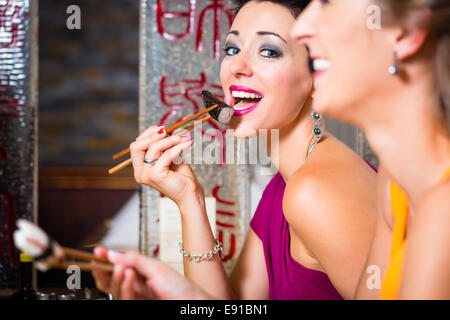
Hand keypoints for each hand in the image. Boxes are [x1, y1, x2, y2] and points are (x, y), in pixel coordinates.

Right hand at [92, 246, 209, 299]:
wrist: (191, 303)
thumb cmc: (180, 287)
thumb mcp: (156, 267)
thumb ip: (134, 260)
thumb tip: (113, 253)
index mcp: (140, 274)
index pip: (117, 266)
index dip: (105, 260)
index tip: (98, 251)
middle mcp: (136, 286)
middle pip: (110, 280)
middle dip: (104, 270)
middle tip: (102, 260)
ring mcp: (136, 297)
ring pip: (115, 290)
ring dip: (116, 278)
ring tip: (122, 268)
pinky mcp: (137, 305)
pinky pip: (125, 298)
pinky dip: (126, 287)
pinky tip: (129, 277)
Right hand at [130, 125, 203, 206]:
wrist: (191, 194)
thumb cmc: (182, 178)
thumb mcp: (171, 157)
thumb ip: (164, 146)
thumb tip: (162, 129)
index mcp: (141, 169)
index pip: (136, 146)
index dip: (148, 134)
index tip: (163, 128)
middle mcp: (140, 173)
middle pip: (136, 146)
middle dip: (152, 135)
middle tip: (168, 130)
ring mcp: (146, 175)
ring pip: (153, 147)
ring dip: (170, 139)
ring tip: (183, 138)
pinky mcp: (156, 175)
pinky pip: (166, 154)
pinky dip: (178, 146)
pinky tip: (188, 143)